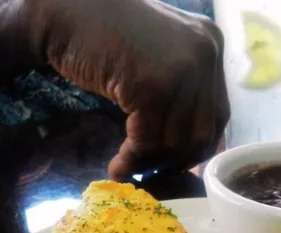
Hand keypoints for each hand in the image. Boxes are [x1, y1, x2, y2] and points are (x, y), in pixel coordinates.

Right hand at [25, 0, 228, 177]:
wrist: (62, 11)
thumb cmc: (104, 35)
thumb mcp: (161, 56)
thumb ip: (184, 92)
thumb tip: (197, 151)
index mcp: (211, 43)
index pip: (218, 115)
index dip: (194, 146)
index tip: (170, 162)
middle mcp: (205, 52)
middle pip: (203, 132)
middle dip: (174, 159)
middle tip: (148, 169)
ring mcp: (182, 68)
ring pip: (177, 141)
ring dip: (150, 162)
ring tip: (125, 165)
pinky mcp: (153, 85)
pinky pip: (149, 140)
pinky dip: (133, 158)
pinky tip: (117, 165)